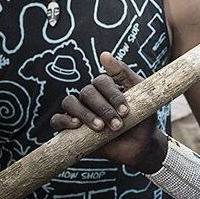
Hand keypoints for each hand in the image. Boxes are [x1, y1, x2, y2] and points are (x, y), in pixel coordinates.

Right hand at [50, 52, 165, 172]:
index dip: (112, 95)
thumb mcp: (139, 92)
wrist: (140, 144)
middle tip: (117, 124)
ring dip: (85, 114)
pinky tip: (76, 125)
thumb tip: (104, 54)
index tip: (126, 111)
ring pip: (70, 103)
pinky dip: (63, 120)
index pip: (101, 81)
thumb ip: (124, 73)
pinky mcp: (71, 130)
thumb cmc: (142, 116)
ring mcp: (80, 111)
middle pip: (87, 92)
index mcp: (106, 86)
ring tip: (100, 127)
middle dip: (103, 108)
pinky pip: (57, 120)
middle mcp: (91, 97)